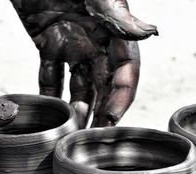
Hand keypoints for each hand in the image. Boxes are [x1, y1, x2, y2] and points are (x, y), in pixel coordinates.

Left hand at [10, 0, 156, 126]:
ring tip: (73, 132)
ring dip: (77, 108)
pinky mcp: (47, 41)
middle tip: (94, 139)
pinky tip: (52, 112)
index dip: (121, 98)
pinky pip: (51, 74)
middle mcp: (95, 40)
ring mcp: (71, 42)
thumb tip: (148, 33)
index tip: (111, 121)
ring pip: (79, 84)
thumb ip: (116, 14)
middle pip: (103, 85)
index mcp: (112, 29)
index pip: (125, 71)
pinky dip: (51, 93)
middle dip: (101, 112)